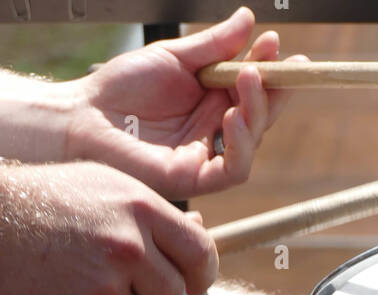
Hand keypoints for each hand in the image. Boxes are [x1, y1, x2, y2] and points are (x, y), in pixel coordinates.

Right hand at [0, 162, 217, 294]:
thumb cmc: (46, 201)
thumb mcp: (103, 187)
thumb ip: (153, 214)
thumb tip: (200, 230)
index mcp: (140, 208)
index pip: (199, 252)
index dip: (201, 273)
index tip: (193, 282)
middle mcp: (128, 246)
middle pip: (170, 294)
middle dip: (151, 291)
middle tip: (116, 274)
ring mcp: (104, 285)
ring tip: (75, 271)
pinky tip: (57, 286)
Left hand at [65, 8, 299, 200]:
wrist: (85, 117)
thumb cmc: (122, 88)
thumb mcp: (173, 57)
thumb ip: (213, 45)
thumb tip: (248, 21)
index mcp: (210, 101)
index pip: (251, 89)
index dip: (269, 70)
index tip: (276, 44)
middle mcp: (213, 130)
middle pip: (259, 117)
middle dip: (274, 90)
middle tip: (279, 63)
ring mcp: (206, 155)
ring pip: (251, 143)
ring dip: (258, 111)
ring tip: (250, 78)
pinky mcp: (195, 178)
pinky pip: (232, 170)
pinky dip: (241, 145)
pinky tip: (233, 116)